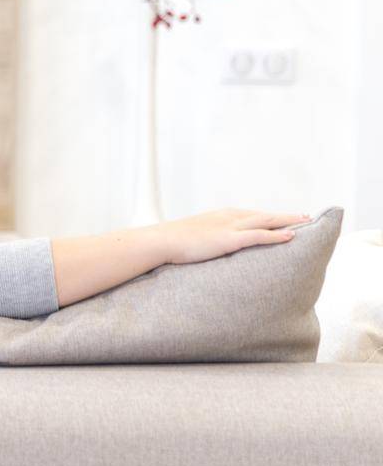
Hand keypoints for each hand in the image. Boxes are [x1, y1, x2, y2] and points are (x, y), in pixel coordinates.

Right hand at [148, 208, 310, 265]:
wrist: (160, 241)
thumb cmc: (172, 243)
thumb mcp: (194, 238)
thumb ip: (207, 241)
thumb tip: (209, 250)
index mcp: (220, 216)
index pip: (252, 215)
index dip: (270, 217)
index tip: (285, 219)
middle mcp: (228, 217)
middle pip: (265, 215)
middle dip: (287, 216)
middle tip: (307, 217)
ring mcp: (229, 227)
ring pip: (266, 221)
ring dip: (288, 221)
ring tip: (307, 223)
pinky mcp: (228, 239)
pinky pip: (258, 236)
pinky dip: (275, 235)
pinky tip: (290, 237)